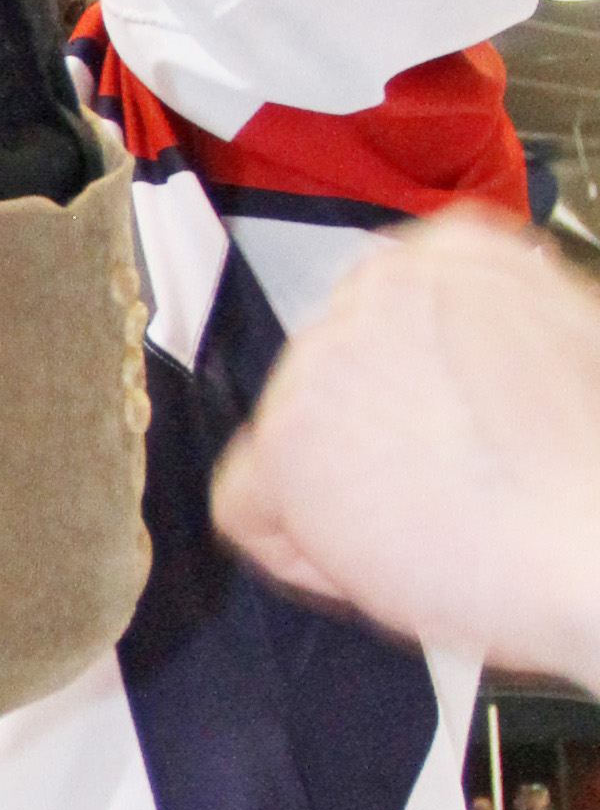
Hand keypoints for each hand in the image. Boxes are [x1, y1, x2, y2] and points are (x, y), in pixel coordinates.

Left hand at [210, 206, 599, 676]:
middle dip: (371, 451)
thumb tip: (453, 373)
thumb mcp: (566, 351)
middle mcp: (383, 282)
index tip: (451, 442)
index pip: (382, 328)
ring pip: (289, 447)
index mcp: (459, 250)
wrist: (599, 540)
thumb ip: (490, 338)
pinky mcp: (288, 436)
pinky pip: (245, 508)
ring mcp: (326, 355)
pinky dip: (298, 553)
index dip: (411, 406)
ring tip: (437, 530)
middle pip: (330, 385)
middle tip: (448, 499)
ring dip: (342, 503)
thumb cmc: (594, 480)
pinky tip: (381, 559)